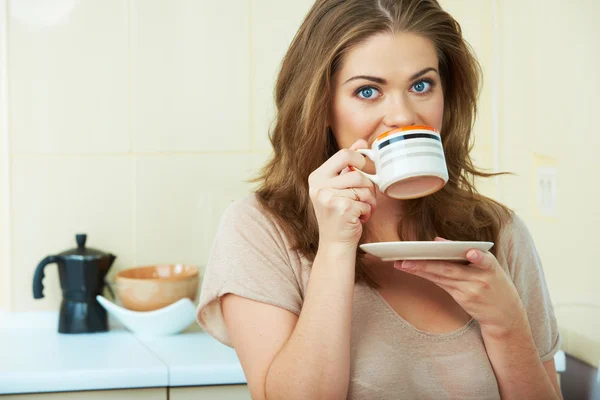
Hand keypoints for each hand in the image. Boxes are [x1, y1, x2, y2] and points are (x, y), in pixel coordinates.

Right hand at [308, 139, 376, 246]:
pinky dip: (367, 212)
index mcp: (317, 177)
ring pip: (364, 188)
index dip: (360, 159)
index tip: (363, 169)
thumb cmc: (339, 215)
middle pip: (357, 173)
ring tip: (361, 209)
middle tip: (364, 195)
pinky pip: (366, 203)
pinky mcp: (341, 208)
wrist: (334, 243)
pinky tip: (358, 218)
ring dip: (369, 201)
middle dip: (367, 186)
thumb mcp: (339, 187)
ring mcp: (329, 197)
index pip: (344, 154)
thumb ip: (347, 164)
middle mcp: (319, 186)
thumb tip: (361, 142)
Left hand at [394, 237, 526, 338]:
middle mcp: (481, 278)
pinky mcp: (464, 299)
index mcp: (490, 264)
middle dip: (426, 263)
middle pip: (450, 269)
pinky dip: (428, 276)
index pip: (484, 259)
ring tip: (402, 264)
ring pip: (441, 277)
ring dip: (420, 270)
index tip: (471, 253)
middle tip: (406, 258)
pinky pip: (442, 285)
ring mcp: (471, 290)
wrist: (505, 314)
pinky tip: (414, 271)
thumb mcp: (488, 266)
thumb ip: (464, 252)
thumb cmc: (494, 283)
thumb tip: (438, 240)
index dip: (478, 257)